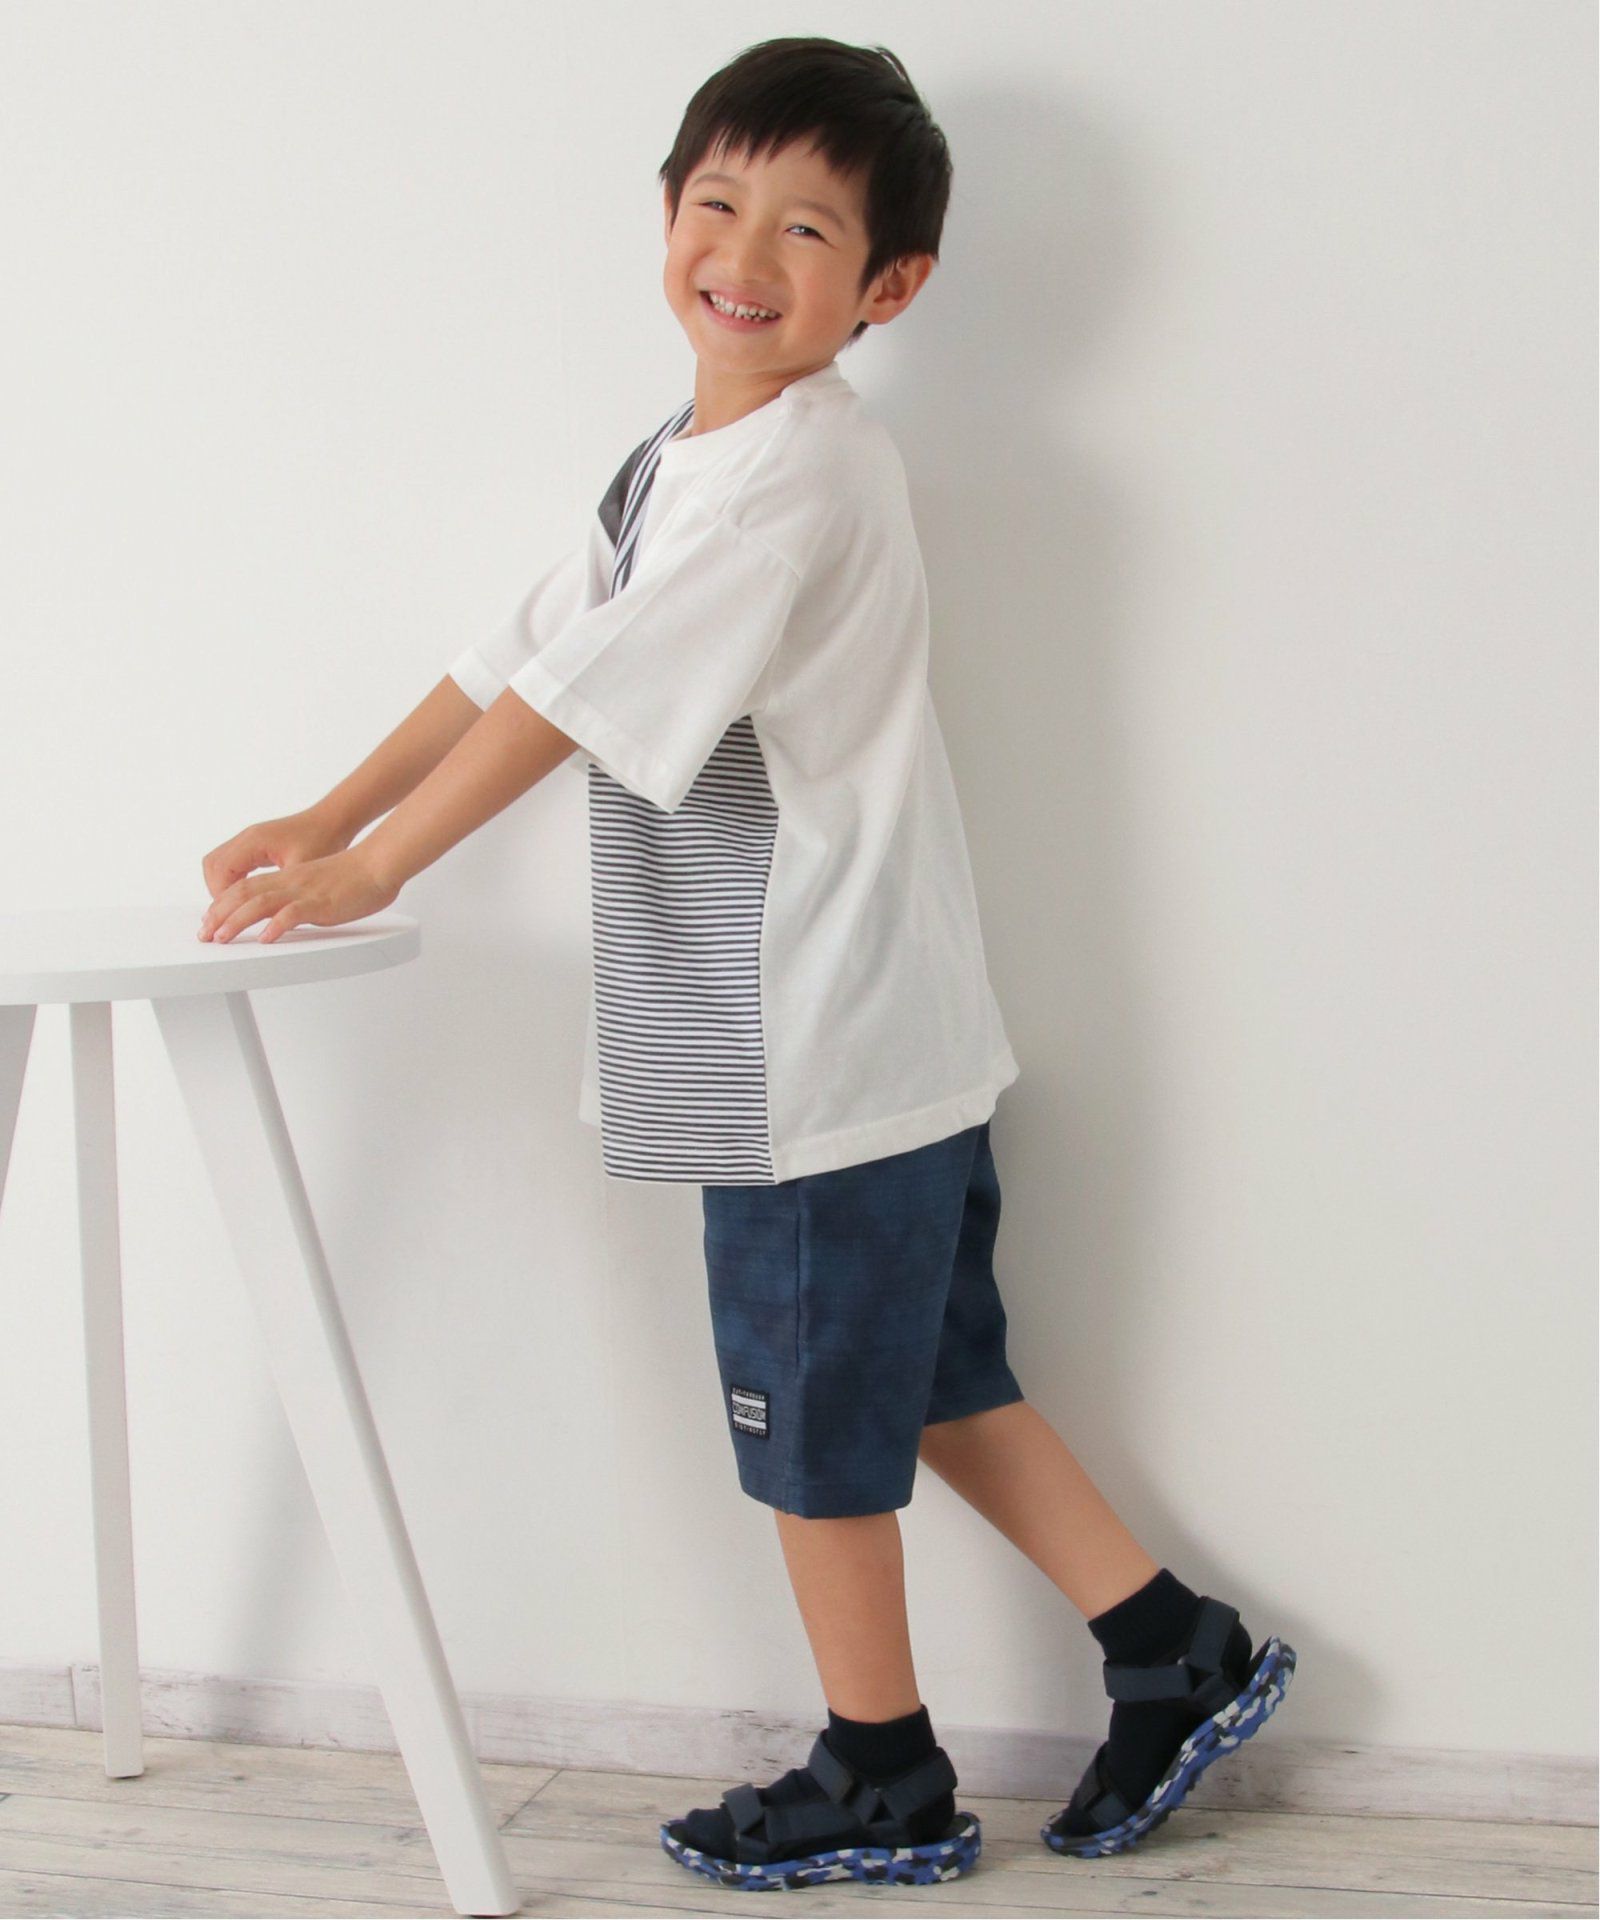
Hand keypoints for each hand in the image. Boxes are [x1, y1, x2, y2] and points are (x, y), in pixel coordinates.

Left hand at [197, 847, 398, 943]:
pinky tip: (266, 938)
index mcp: (288, 878)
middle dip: (219, 915)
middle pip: (244, 894)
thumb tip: (286, 914)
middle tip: (204, 934)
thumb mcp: (318, 885)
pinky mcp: (321, 903)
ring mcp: (304, 892)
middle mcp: (290, 882)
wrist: (378, 863)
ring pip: (260, 903)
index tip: (210, 921)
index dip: (223, 904)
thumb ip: (299, 897)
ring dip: (237, 921)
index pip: (245, 887)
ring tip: (222, 938)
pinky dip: (276, 926)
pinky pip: (293, 914)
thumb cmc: (355, 876)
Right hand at [201, 809, 352, 906]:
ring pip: (219, 864)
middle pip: (213, 867)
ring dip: (222, 887)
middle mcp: (247, 838)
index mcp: (254, 841)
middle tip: (226, 916)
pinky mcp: (256, 845)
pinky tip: (245, 897)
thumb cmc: (323, 839)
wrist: (334, 820)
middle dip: (217, 893)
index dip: (222, 896)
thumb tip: (260, 912)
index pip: (220, 871)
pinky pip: (232, 863)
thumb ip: (279, 889)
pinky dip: (232, 880)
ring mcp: (250, 840)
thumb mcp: (301, 870)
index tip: (230, 916)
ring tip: (233, 910)